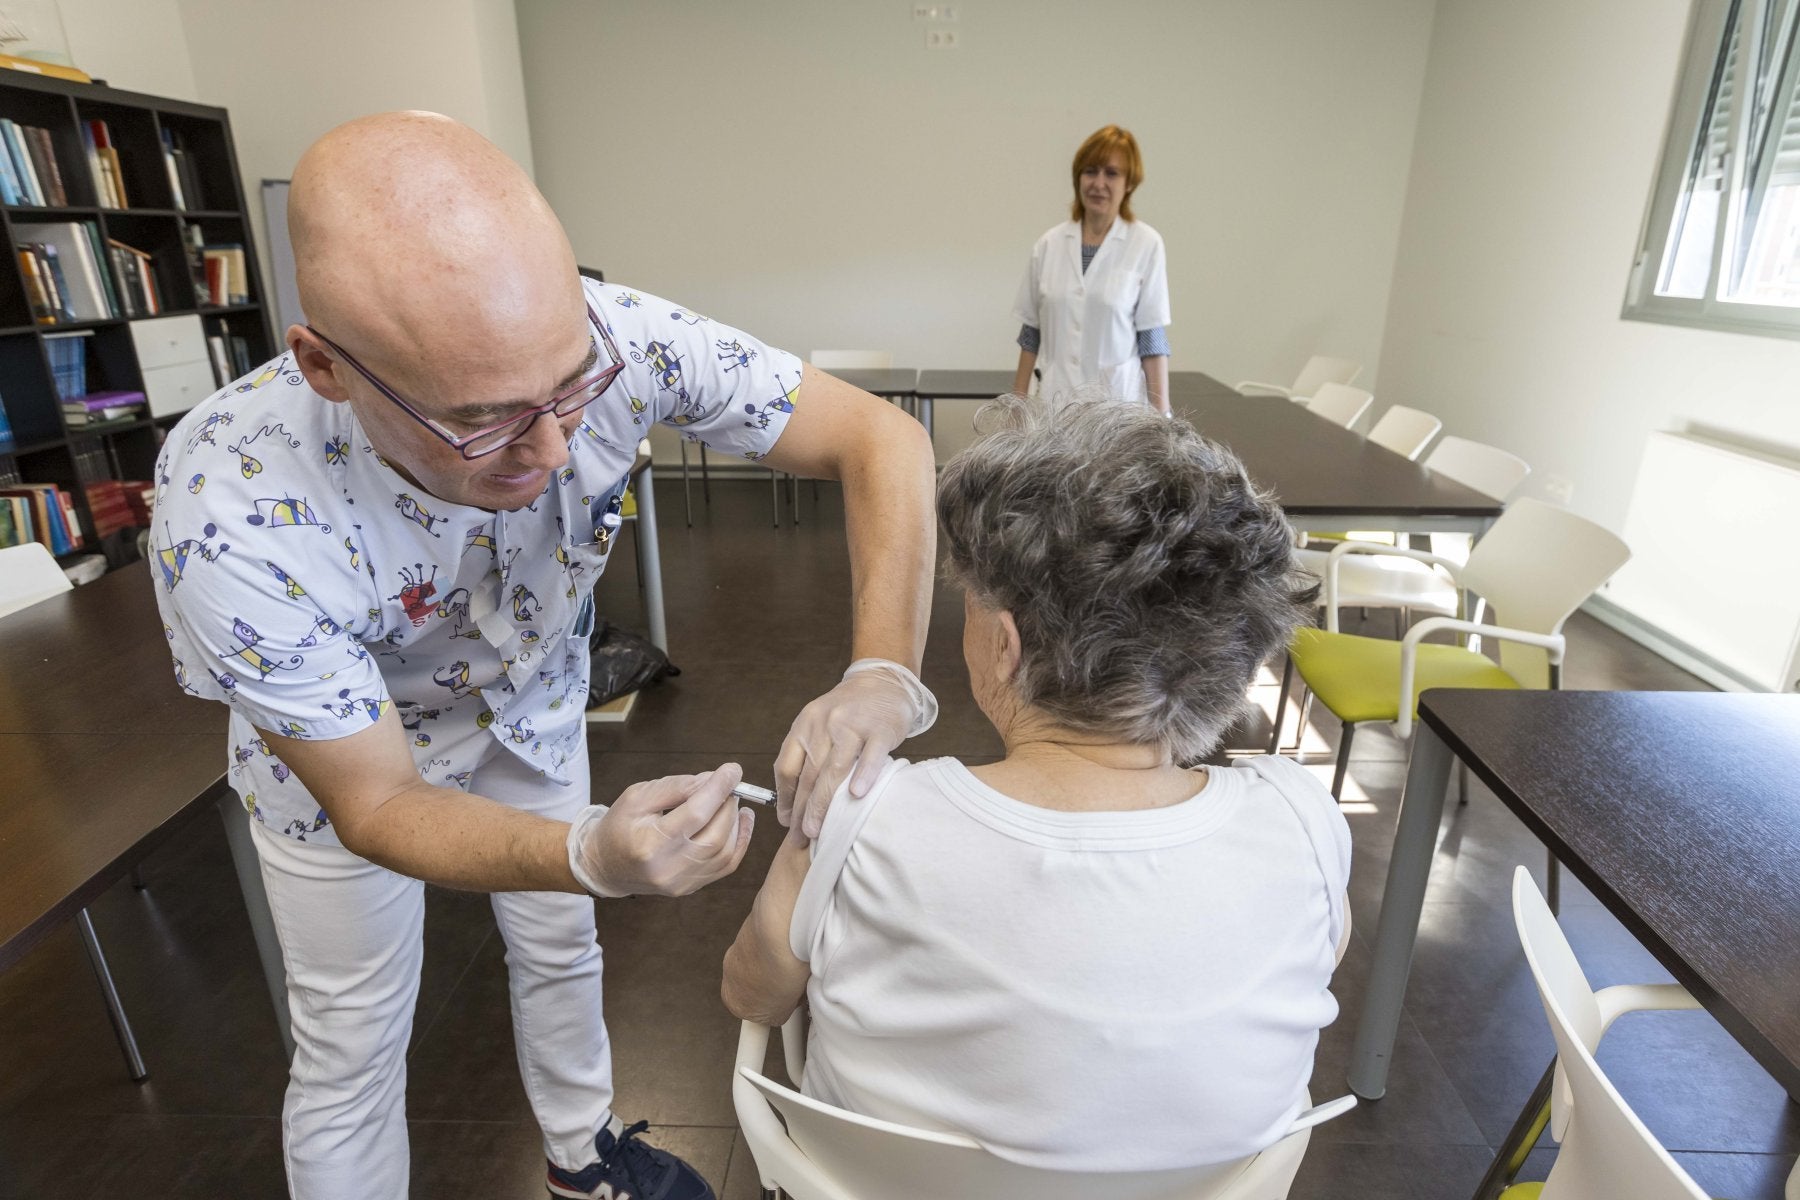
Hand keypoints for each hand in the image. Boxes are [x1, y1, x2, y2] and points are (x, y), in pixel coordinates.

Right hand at [567, 764, 754, 897]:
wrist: (606, 866)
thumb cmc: (620, 826)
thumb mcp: (638, 796)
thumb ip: (676, 786)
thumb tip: (712, 779)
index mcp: (649, 844)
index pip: (695, 814)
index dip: (718, 790)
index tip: (732, 770)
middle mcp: (668, 869)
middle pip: (715, 835)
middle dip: (728, 805)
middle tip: (729, 785)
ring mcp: (681, 882)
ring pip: (725, 852)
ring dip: (736, 822)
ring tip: (732, 801)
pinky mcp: (691, 887)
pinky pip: (726, 865)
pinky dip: (740, 840)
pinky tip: (741, 820)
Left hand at [774, 659, 935, 839]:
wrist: (882, 682)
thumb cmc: (849, 712)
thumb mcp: (819, 724)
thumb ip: (807, 755)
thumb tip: (794, 801)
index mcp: (804, 725)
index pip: (786, 766)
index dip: (784, 797)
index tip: (786, 821)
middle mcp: (824, 724)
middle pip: (808, 774)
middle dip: (802, 810)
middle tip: (800, 837)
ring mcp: (852, 725)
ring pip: (834, 769)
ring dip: (823, 803)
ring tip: (817, 829)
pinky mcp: (880, 729)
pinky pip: (870, 755)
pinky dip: (863, 775)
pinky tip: (857, 795)